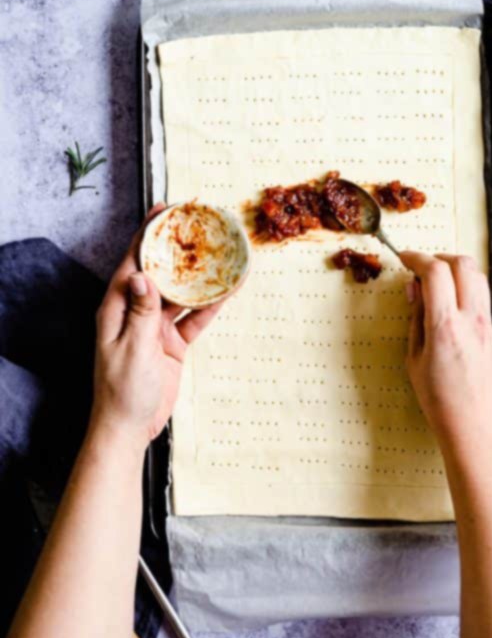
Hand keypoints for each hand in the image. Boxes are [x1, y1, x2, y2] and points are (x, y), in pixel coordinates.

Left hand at [91, 205, 224, 449]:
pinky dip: (210, 305)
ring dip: (199, 275)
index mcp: (116, 307)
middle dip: (178, 247)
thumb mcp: (132, 348)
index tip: (164, 209)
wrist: (129, 429)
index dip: (148, 233)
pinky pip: (194, 317)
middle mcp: (135, 310)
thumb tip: (143, 275)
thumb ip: (141, 312)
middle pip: (160, 270)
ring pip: (181, 292)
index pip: (133, 261)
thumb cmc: (121, 391)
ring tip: (221, 252)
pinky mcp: (172, 342)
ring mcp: (154, 326)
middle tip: (200, 223)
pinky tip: (229, 290)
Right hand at [400, 252, 491, 450]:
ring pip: (477, 274)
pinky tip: (448, 302)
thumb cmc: (440, 401)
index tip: (404, 258)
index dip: (417, 258)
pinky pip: (481, 294)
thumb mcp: (414, 359)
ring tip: (435, 283)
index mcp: (445, 327)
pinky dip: (465, 285)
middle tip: (421, 268)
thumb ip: (416, 319)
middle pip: (463, 263)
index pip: (436, 272)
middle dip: (439, 257)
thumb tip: (415, 289)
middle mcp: (470, 319)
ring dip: (455, 268)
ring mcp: (486, 323)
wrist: (475, 426)